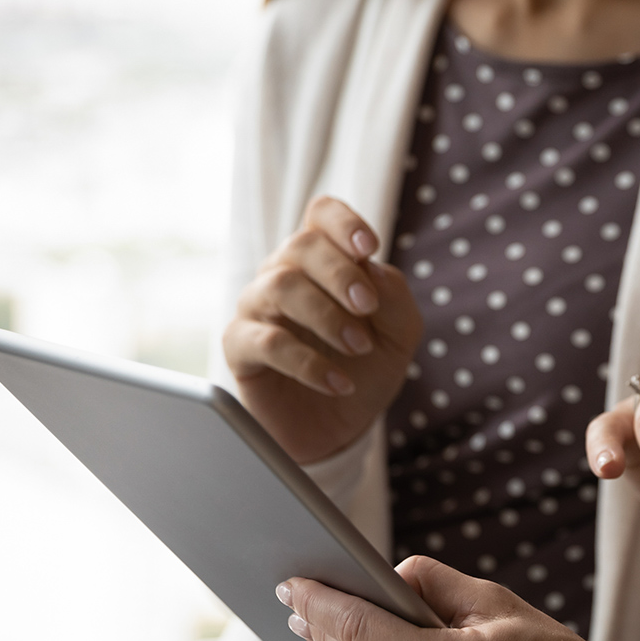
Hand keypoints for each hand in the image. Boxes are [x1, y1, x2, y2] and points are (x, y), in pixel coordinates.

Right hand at [224, 197, 423, 463]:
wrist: (342, 426)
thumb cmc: (366, 369)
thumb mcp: (399, 333)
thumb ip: (393, 296)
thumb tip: (370, 268)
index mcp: (323, 260)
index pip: (321, 214)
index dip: (343, 222)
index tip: (370, 247)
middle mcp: (284, 274)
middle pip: (300, 246)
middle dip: (340, 274)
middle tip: (368, 309)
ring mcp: (257, 308)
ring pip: (280, 287)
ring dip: (327, 317)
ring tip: (359, 348)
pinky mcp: (241, 348)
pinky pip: (266, 342)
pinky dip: (309, 363)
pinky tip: (338, 383)